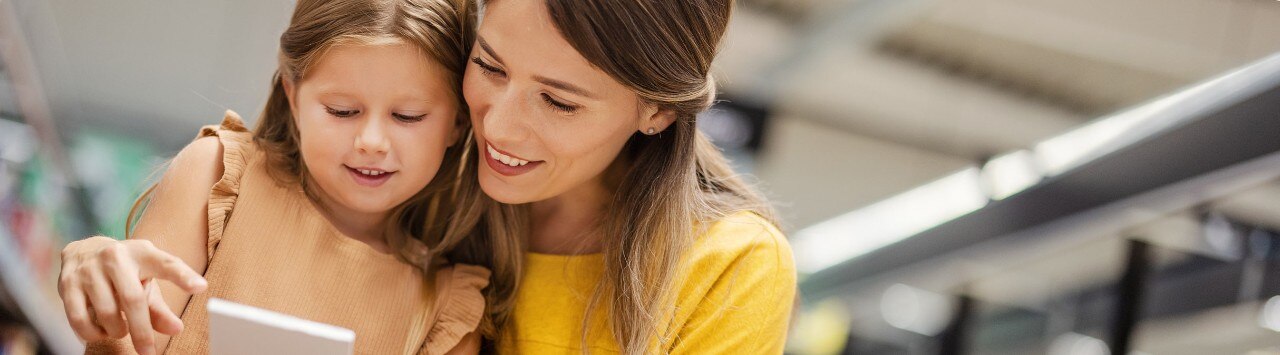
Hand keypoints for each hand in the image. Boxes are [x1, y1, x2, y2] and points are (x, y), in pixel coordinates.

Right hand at [58, 236, 207, 354]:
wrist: (83, 250)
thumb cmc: (125, 272)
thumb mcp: (146, 282)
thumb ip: (160, 308)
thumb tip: (176, 330)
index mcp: (143, 253)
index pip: (167, 263)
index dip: (184, 276)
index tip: (201, 287)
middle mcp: (115, 256)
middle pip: (133, 299)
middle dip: (142, 331)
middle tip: (148, 351)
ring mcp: (89, 269)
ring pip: (106, 312)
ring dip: (116, 331)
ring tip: (120, 330)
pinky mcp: (67, 283)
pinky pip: (80, 319)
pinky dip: (92, 333)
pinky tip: (100, 331)